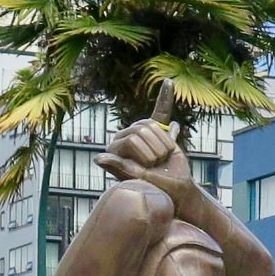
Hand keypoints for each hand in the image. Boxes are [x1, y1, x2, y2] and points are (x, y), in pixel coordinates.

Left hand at [95, 85, 196, 210]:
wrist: (177, 191)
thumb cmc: (155, 188)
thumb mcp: (137, 178)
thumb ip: (119, 167)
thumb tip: (97, 157)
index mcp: (117, 148)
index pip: (133, 139)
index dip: (146, 154)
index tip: (150, 168)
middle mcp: (128, 138)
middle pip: (144, 129)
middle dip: (156, 149)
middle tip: (158, 164)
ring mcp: (144, 134)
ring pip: (155, 126)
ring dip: (164, 143)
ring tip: (164, 158)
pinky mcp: (160, 132)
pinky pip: (162, 111)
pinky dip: (165, 98)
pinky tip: (168, 84)